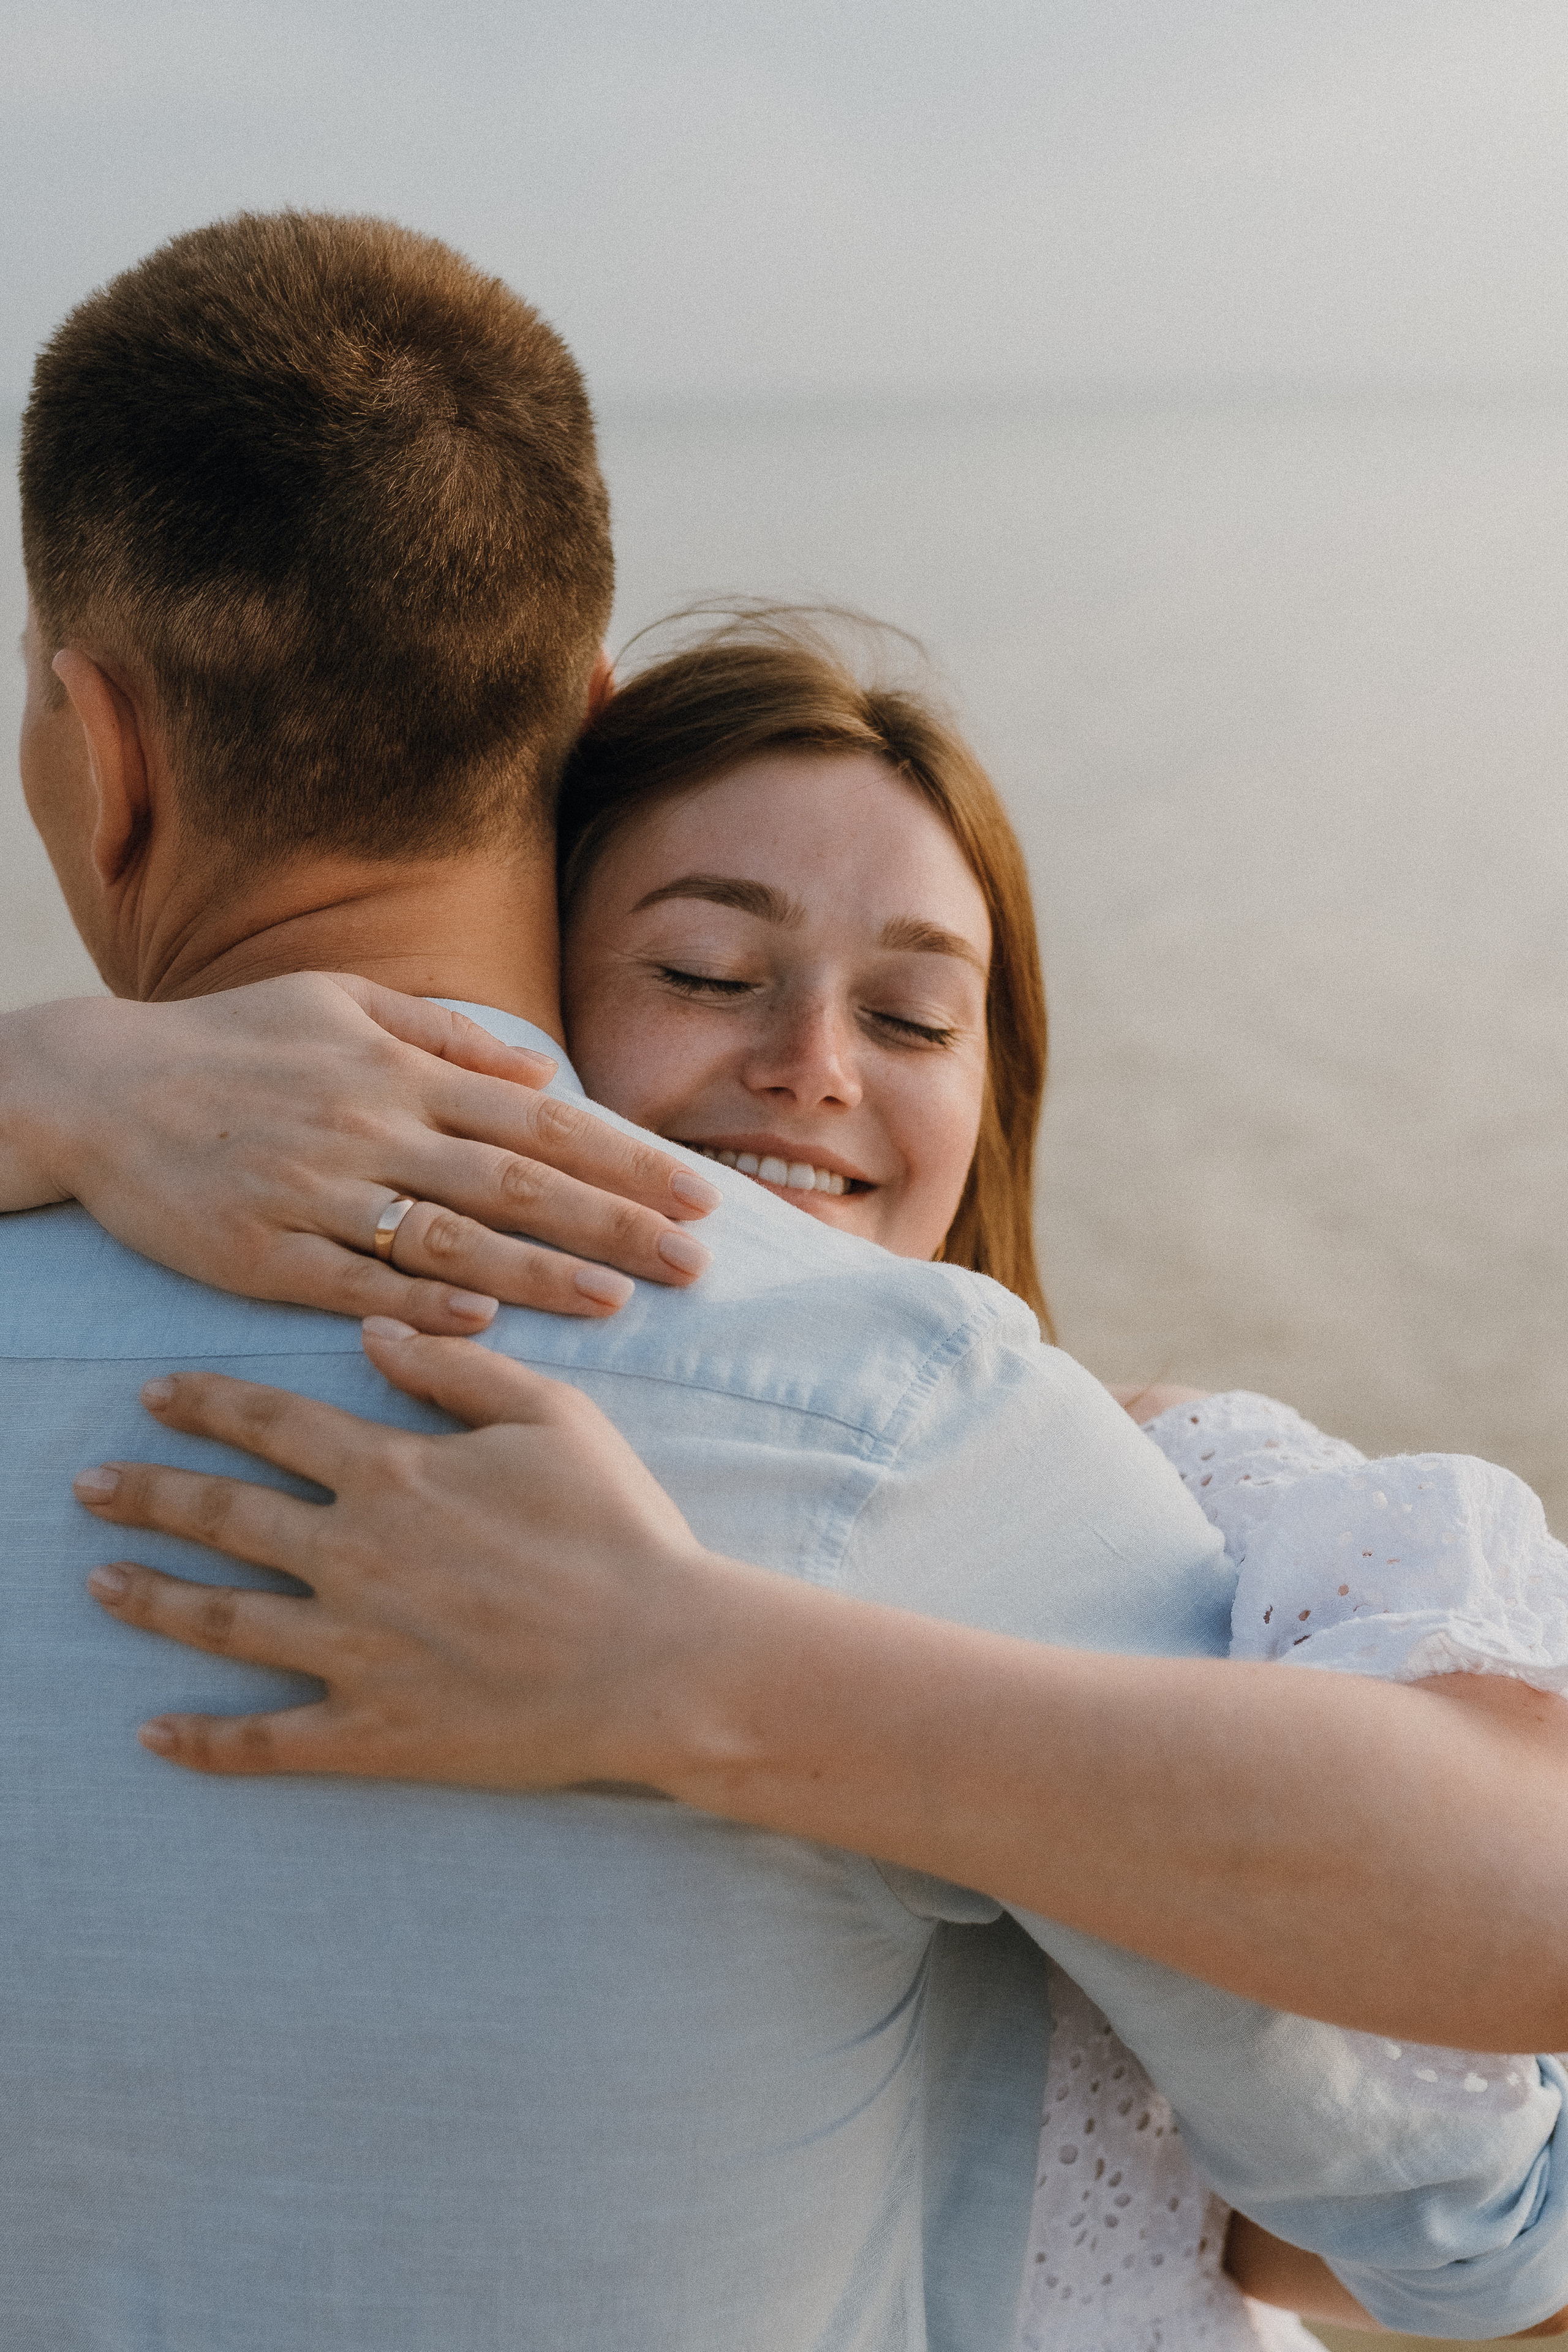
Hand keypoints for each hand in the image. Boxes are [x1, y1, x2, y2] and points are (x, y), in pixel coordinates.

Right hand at [4, 975, 719, 1328]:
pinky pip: (358, 1285)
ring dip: (541, 1274)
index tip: (697, 1193)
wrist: (99, 1087)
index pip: (542, 1124)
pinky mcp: (265, 1253)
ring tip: (619, 1300)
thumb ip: (445, 1036)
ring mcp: (319, 1194)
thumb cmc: (230, 1041)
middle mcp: (373, 1131)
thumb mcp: (340, 1003)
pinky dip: (423, 1305)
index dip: (627, 1160)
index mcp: (401, 1074)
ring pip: (451, 1242)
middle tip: (696, 1262)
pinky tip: (486, 1324)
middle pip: (518, 1187)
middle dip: (616, 1224)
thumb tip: (543, 1074)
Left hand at [73, 1321, 744, 1783]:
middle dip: (148, 1493)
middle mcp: (356, 1557)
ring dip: (154, 1598)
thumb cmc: (620, 1529)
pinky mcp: (375, 1732)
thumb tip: (370, 1334)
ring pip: (225, 1621)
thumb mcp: (554, 1418)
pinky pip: (269, 1740)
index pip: (271, 1424)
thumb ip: (457, 1369)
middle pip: (224, 1515)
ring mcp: (357, 1650)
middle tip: (87, 1483)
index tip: (155, 1394)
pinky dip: (206, 1741)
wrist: (663, 1657)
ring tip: (98, 1581)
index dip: (207, 1404)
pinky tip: (154, 1734)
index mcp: (396, 1474)